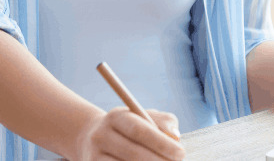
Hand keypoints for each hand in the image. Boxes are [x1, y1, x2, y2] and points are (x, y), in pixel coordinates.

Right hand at [69, 107, 185, 160]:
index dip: (161, 143)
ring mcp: (94, 156)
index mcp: (116, 117)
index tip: (181, 153)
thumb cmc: (130, 128)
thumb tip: (175, 135)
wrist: (92, 140)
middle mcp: (102, 136)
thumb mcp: (145, 117)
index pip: (139, 130)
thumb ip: (164, 122)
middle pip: (133, 153)